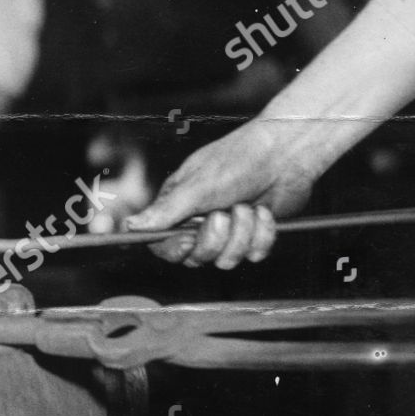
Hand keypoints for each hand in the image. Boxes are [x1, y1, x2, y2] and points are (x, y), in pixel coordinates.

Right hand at [123, 119, 318, 267]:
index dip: (174, 248)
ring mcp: (229, 231)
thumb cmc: (237, 161)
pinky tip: (264, 211)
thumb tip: (129, 226)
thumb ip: (164, 212)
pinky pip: (255, 254)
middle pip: (196, 256)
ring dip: (242, 233)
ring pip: (227, 259)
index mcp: (178, 206)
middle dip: (215, 238)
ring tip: (247, 206)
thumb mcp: (196, 187)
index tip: (188, 240)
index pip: (162, 243)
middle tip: (223, 214)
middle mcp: (200, 221)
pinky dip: (263, 234)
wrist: (285, 156)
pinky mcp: (255, 236)